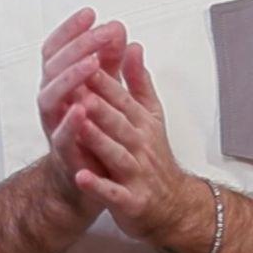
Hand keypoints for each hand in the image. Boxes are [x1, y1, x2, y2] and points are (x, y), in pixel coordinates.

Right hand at [37, 6, 126, 215]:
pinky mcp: (63, 154)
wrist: (90, 181)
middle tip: (101, 33)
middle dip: (77, 46)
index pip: (58, 49)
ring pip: (49, 97)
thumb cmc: (94, 132)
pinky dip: (68, 123)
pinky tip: (81, 108)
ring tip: (91, 63)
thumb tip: (119, 29)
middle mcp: (52, 102)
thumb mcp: (106, 90)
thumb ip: (111, 61)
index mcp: (61, 84)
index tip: (90, 13)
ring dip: (69, 78)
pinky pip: (60, 137)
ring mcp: (54, 127)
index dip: (71, 30)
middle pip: (53, 66)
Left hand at [73, 42, 205, 245]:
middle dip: (100, 105)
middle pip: (119, 122)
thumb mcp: (152, 114)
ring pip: (116, 154)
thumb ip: (139, 81)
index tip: (84, 61)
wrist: (173, 206)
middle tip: (78, 86)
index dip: (103, 81)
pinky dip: (98, 186)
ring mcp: (136, 173)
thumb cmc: (154, 157)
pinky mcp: (131, 201)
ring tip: (81, 124)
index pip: (121, 97)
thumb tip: (133, 45)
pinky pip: (113, 193)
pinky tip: (81, 176)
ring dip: (99, 139)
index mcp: (141, 122)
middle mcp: (139, 145)